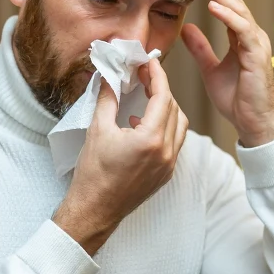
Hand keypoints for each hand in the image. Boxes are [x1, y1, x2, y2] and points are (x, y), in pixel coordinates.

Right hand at [52, 56, 189, 254]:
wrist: (95, 209)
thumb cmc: (93, 174)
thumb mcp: (97, 130)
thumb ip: (107, 98)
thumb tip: (110, 77)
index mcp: (151, 140)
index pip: (163, 97)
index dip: (158, 76)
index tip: (149, 63)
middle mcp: (166, 152)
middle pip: (174, 109)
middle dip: (161, 89)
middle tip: (144, 77)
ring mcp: (168, 165)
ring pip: (180, 126)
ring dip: (166, 108)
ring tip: (146, 99)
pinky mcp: (165, 174)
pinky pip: (174, 143)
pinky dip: (164, 128)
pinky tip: (142, 125)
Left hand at [181, 0, 273, 147]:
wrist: (253, 124)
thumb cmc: (236, 100)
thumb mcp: (211, 70)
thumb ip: (200, 48)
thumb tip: (187, 27)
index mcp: (242, 38)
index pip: (227, 6)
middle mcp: (252, 37)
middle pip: (234, 2)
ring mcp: (257, 44)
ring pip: (238, 11)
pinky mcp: (257, 55)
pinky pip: (242, 30)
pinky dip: (228, 16)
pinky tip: (213, 5)